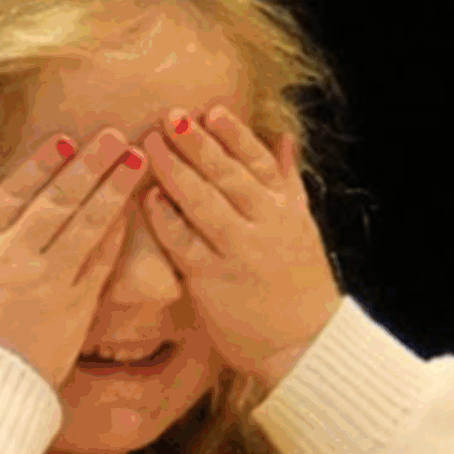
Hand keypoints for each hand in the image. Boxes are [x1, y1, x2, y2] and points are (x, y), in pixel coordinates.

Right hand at [0, 128, 148, 388]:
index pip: (14, 193)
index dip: (41, 165)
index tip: (65, 140)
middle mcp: (18, 254)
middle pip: (58, 200)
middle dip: (89, 165)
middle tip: (116, 136)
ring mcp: (50, 279)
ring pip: (86, 225)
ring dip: (113, 190)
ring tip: (136, 161)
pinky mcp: (76, 306)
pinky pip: (100, 263)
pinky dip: (116, 235)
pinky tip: (132, 211)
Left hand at [139, 105, 340, 386]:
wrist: (305, 343)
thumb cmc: (299, 284)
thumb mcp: (301, 224)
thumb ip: (287, 179)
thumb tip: (284, 137)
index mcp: (285, 209)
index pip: (258, 162)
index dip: (234, 135)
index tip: (212, 110)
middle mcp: (265, 225)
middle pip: (228, 176)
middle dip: (198, 143)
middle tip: (169, 115)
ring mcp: (239, 252)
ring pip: (204, 203)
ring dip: (176, 171)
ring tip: (150, 144)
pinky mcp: (214, 280)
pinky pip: (185, 243)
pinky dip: (167, 219)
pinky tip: (149, 197)